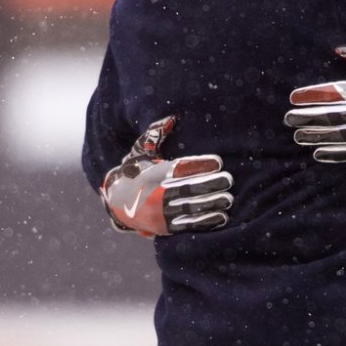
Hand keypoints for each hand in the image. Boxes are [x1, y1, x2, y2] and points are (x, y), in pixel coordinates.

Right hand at [100, 115, 233, 236]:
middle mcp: (154, 193)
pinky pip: (186, 225)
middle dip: (208, 185)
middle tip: (229, 180)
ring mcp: (158, 213)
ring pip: (187, 209)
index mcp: (151, 173)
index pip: (177, 168)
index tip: (218, 162)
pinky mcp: (164, 228)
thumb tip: (171, 118)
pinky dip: (204, 222)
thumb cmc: (136, 171)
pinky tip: (221, 217)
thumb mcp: (141, 151)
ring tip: (228, 199)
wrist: (117, 202)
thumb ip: (155, 134)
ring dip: (210, 205)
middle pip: (184, 189)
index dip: (198, 165)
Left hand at [284, 46, 345, 162]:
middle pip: (332, 116)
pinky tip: (320, 154)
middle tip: (288, 119)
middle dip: (308, 117)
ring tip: (298, 136)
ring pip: (340, 136)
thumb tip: (338, 49)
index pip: (334, 92)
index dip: (312, 95)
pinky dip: (336, 154)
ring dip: (317, 136)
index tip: (294, 97)